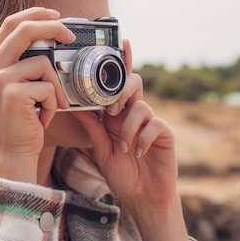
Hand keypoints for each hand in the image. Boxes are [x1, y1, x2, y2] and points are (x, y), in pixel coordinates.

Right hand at [0, 7, 74, 181]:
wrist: (13, 153)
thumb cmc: (24, 120)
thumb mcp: (21, 85)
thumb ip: (29, 62)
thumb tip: (56, 37)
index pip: (12, 22)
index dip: (35, 13)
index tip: (57, 14)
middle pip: (25, 29)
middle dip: (53, 27)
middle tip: (72, 36)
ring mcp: (0, 79)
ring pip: (43, 62)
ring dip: (56, 86)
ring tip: (51, 104)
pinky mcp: (12, 94)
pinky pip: (48, 87)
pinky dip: (53, 103)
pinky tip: (43, 116)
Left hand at [73, 40, 197, 240]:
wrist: (142, 198)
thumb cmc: (121, 173)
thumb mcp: (100, 148)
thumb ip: (91, 127)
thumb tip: (74, 105)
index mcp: (118, 114)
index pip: (119, 83)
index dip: (122, 62)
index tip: (122, 42)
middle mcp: (135, 114)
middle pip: (133, 84)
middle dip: (122, 92)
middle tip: (112, 110)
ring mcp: (151, 123)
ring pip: (141, 105)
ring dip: (129, 126)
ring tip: (124, 146)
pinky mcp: (165, 134)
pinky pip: (154, 124)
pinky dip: (142, 138)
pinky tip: (137, 152)